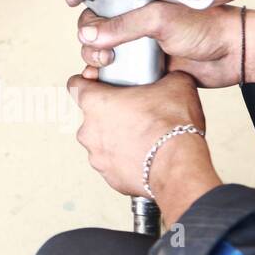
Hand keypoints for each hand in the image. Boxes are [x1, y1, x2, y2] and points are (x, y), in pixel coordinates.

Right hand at [62, 0, 243, 87]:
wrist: (230, 55)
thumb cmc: (207, 24)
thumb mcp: (161, 18)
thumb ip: (124, 24)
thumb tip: (90, 34)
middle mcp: (133, 12)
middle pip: (92, 17)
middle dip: (87, 31)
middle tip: (98, 43)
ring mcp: (135, 37)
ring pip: (99, 43)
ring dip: (93, 53)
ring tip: (106, 61)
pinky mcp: (140, 60)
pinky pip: (113, 66)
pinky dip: (103, 72)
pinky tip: (102, 76)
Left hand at [67, 70, 213, 205]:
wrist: (179, 167)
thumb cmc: (171, 126)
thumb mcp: (176, 84)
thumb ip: (166, 76)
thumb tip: (172, 76)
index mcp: (94, 102)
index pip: (75, 84)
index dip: (88, 81)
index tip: (100, 83)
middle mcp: (88, 130)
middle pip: (92, 116)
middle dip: (111, 113)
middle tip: (135, 112)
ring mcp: (97, 157)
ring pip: (103, 142)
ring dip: (118, 139)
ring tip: (144, 137)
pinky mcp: (110, 178)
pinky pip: (115, 165)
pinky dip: (127, 161)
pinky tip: (147, 156)